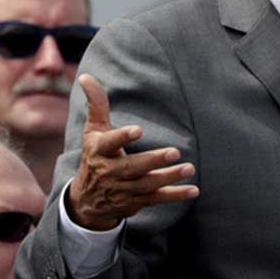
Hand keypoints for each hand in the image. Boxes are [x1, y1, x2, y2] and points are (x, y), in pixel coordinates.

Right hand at [66, 73, 198, 230]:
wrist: (87, 200)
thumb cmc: (95, 155)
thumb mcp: (93, 130)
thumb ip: (96, 104)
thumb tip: (86, 76)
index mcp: (99, 151)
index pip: (110, 143)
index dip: (123, 137)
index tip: (139, 130)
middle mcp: (110, 172)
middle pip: (133, 167)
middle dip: (153, 160)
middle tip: (175, 152)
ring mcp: (123, 190)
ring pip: (147, 184)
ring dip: (169, 177)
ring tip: (189, 168)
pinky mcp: (136, 202)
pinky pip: (157, 199)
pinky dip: (175, 195)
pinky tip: (194, 189)